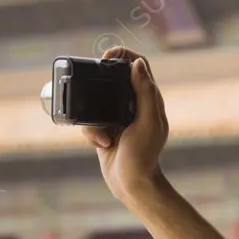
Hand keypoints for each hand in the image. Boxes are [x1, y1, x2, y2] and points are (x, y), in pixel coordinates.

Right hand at [82, 47, 169, 200]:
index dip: (123, 54)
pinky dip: (92, 133)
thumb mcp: (147, 122)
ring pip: (95, 101)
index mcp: (149, 98)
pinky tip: (102, 145)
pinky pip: (89, 121)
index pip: (138, 64)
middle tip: (89, 88)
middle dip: (98, 83)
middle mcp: (134, 104)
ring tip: (104, 137)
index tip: (107, 57)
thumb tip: (137, 63)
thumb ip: (145, 93)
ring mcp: (118, 116)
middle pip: (112, 79)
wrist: (132, 184)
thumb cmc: (144, 155)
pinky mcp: (104, 129)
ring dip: (94, 118)